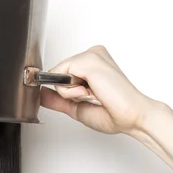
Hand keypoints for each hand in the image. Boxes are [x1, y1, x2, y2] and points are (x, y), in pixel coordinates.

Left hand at [40, 45, 154, 134]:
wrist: (131, 118)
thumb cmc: (113, 113)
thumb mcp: (76, 106)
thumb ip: (57, 99)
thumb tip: (40, 93)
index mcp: (92, 62)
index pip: (61, 72)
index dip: (65, 89)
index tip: (86, 96)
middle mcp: (92, 55)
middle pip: (57, 73)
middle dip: (67, 91)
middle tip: (92, 97)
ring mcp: (91, 55)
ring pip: (57, 74)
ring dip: (69, 92)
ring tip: (93, 94)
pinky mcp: (89, 60)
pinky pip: (60, 75)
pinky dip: (70, 91)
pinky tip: (91, 92)